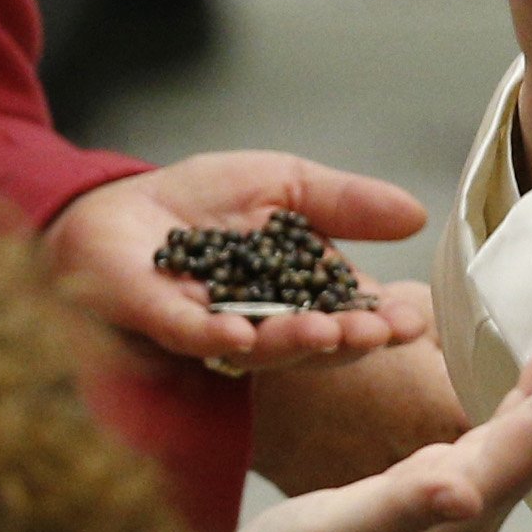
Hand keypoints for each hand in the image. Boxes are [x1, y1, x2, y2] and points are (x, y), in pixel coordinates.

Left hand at [43, 151, 432, 371]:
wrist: (114, 205)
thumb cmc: (199, 200)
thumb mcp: (284, 183)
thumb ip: (344, 203)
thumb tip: (417, 214)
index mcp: (299, 292)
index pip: (350, 311)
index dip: (381, 319)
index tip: (411, 319)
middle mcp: (263, 322)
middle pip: (314, 341)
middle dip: (348, 338)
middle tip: (378, 332)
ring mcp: (214, 328)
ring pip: (261, 348)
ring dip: (296, 343)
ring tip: (327, 332)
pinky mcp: (162, 322)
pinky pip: (193, 337)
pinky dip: (220, 338)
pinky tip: (244, 338)